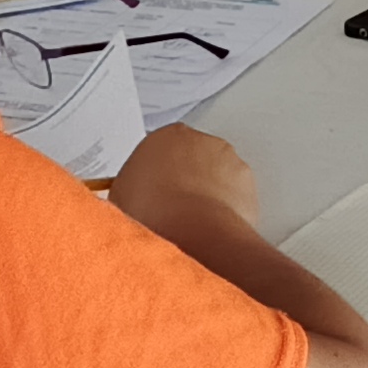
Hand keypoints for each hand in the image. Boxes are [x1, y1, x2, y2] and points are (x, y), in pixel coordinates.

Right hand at [113, 123, 258, 232]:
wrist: (191, 231)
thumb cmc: (154, 211)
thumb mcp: (120, 197)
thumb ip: (129, 188)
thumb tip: (130, 199)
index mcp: (164, 136)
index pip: (160, 149)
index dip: (157, 175)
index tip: (153, 193)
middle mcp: (198, 140)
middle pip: (192, 158)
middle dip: (185, 180)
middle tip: (173, 209)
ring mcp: (226, 158)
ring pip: (217, 174)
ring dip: (209, 192)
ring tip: (194, 222)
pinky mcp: (247, 180)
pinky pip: (235, 192)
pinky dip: (228, 206)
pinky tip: (213, 226)